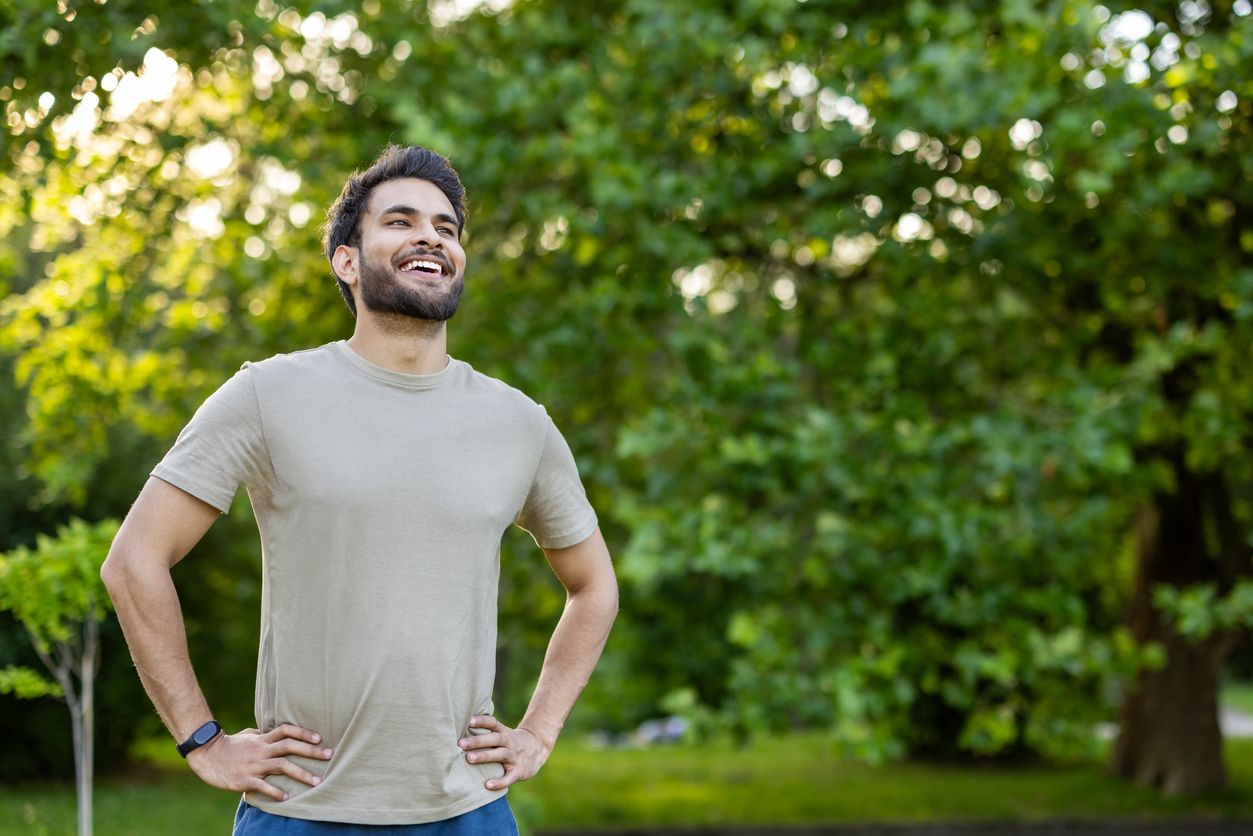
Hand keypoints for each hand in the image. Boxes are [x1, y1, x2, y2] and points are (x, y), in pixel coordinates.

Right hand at [186, 723, 332, 801]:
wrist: (207, 755)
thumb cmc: (229, 745)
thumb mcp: (248, 735)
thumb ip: (264, 734)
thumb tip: (275, 730)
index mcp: (263, 739)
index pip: (286, 730)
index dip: (303, 732)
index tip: (319, 738)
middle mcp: (262, 750)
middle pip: (290, 746)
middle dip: (311, 751)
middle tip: (329, 755)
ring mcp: (255, 764)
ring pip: (282, 766)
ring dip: (301, 774)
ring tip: (317, 782)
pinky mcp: (246, 779)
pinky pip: (264, 786)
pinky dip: (276, 791)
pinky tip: (287, 797)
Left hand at [458, 714, 551, 790]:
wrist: (538, 749)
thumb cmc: (510, 742)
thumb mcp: (503, 733)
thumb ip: (486, 731)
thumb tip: (459, 728)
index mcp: (504, 732)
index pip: (493, 723)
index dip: (482, 721)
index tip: (469, 721)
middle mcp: (509, 742)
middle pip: (494, 739)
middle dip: (477, 741)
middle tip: (461, 743)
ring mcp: (515, 757)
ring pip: (500, 755)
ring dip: (485, 756)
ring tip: (469, 758)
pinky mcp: (519, 771)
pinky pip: (509, 777)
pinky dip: (499, 782)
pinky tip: (487, 785)